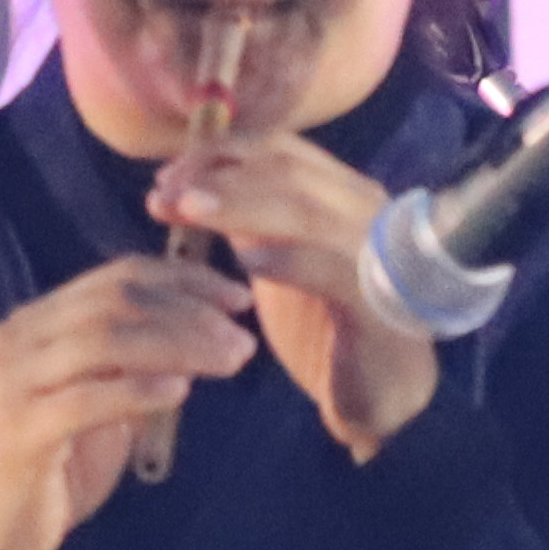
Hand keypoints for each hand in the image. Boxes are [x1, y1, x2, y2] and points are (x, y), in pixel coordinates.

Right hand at [0, 251, 258, 549]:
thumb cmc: (50, 475)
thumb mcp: (97, 407)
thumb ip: (130, 367)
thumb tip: (200, 335)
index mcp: (35, 324)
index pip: (116, 276)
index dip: (183, 279)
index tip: (238, 298)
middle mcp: (17, 340)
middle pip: (114, 300)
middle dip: (189, 311)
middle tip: (241, 336)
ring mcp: (12, 383)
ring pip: (102, 340)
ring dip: (176, 345)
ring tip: (228, 361)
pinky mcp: (17, 431)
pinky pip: (86, 399)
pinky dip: (138, 390)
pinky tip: (181, 392)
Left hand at [145, 131, 442, 463]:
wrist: (385, 398)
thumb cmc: (328, 329)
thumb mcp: (283, 261)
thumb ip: (254, 221)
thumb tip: (195, 184)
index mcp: (347, 196)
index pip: (282, 151)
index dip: (221, 153)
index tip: (168, 173)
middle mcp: (369, 213)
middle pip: (287, 171)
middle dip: (218, 174)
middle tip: (163, 190)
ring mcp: (379, 255)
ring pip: (303, 210)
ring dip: (237, 205)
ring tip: (184, 210)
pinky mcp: (380, 305)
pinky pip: (330, 270)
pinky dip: (285, 258)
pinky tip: (243, 262)